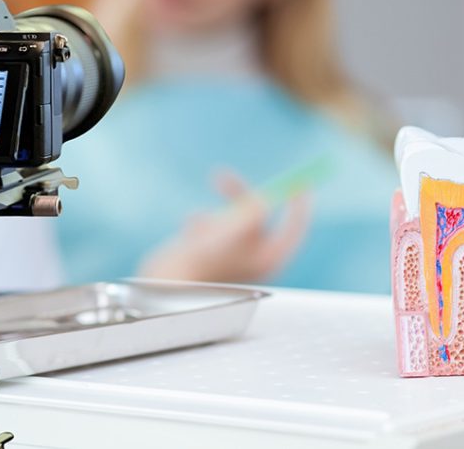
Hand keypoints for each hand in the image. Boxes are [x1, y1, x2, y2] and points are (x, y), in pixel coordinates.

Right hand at [138, 169, 311, 283]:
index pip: (293, 230)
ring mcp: (234, 255)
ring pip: (231, 216)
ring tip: (196, 229)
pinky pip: (211, 223)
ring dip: (212, 216)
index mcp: (268, 262)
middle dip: (239, 195)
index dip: (297, 205)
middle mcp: (255, 259)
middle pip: (259, 216)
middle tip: (221, 175)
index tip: (297, 182)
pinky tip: (188, 239)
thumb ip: (250, 216)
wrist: (166, 288)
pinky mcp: (214, 252)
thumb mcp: (229, 236)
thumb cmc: (200, 265)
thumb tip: (265, 199)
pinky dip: (199, 224)